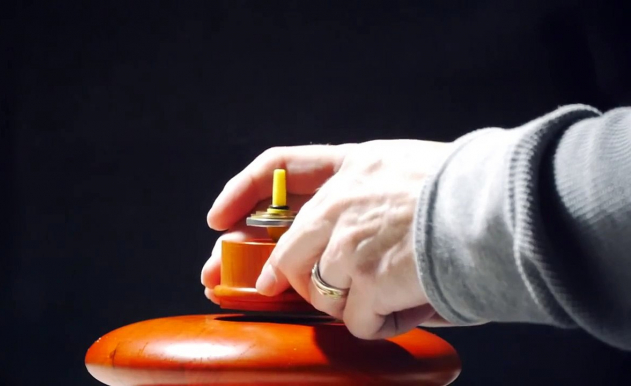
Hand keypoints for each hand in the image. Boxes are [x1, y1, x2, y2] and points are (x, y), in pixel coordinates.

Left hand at [203, 140, 453, 338]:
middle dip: (275, 277)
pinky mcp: (366, 279)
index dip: (243, 191)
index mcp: (356, 164)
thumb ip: (368, 196)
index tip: (219, 219)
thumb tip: (329, 240)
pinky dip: (382, 322)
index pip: (280, 165)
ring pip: (318, 290)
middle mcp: (343, 201)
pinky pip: (357, 320)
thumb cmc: (470, 190)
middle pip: (286, 249)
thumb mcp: (410, 170)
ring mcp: (350, 242)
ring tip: (387, 292)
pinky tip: (408, 305)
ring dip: (349, 301)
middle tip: (270, 288)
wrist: (504, 207)